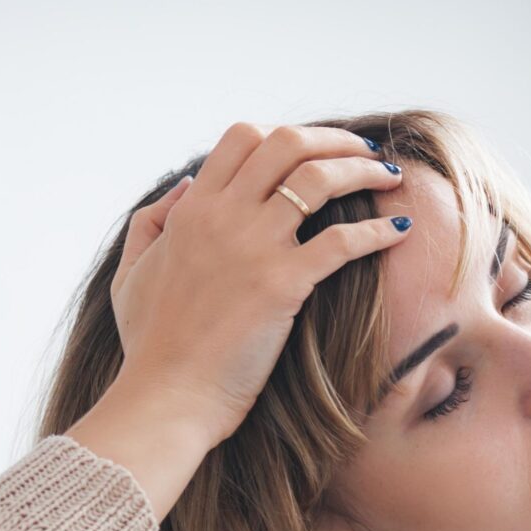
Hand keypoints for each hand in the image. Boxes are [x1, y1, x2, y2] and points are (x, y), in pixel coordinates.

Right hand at [106, 120, 411, 448]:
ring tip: (388, 177)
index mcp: (192, 209)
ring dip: (362, 168)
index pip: (242, 137)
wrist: (167, 396)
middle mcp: (223, 216)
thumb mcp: (132, 271)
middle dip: (335, 139)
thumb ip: (152, 221)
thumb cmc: (152, 344)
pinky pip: (341, 241)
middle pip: (288, 144)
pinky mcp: (283, 284)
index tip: (313, 149)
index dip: (284, 134)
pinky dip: (376, 230)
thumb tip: (184, 184)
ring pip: (319, 178)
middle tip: (365, 150)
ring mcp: (254, 247)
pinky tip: (399, 230)